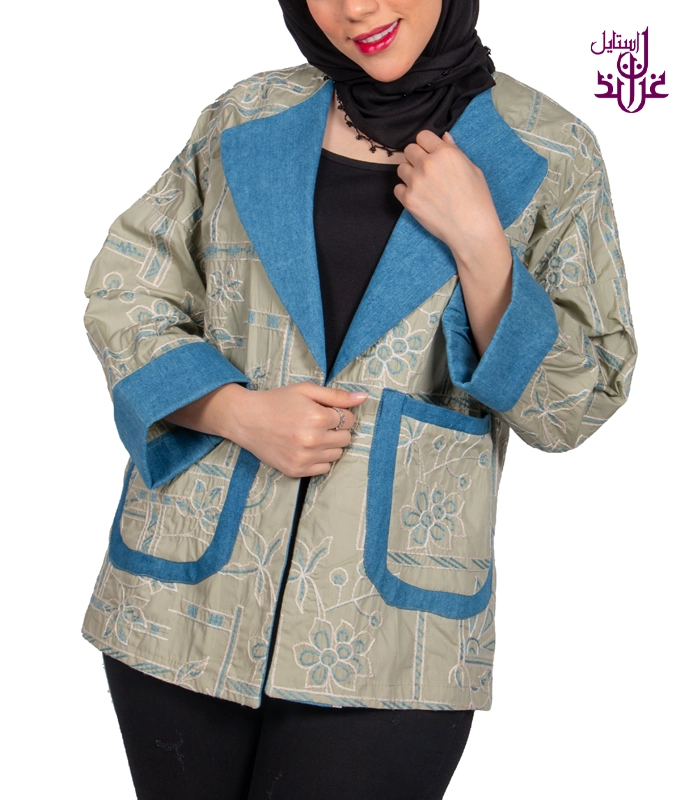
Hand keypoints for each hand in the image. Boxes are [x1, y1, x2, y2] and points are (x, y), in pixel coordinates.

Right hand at [165, 383, 367, 477]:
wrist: (246, 419)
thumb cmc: (276, 401)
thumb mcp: (306, 390)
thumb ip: (337, 395)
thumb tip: (363, 397)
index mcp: (317, 418)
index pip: (349, 420)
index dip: (339, 413)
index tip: (325, 411)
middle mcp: (313, 440)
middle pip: (346, 438)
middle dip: (337, 429)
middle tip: (318, 422)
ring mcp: (304, 458)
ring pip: (337, 454)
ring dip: (330, 444)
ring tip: (311, 434)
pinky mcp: (296, 470)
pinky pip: (324, 468)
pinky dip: (320, 459)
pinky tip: (306, 447)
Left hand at [394, 130, 511, 276]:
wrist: (471, 229)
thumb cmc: (477, 200)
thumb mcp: (472, 169)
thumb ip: (454, 151)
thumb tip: (443, 137)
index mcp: (445, 152)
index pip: (423, 136)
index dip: (426, 145)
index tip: (429, 153)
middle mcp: (427, 164)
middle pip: (409, 150)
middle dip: (416, 158)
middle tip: (426, 171)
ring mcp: (416, 182)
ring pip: (401, 168)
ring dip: (409, 174)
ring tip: (423, 186)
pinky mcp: (408, 200)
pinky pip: (397, 188)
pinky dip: (405, 192)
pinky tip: (419, 198)